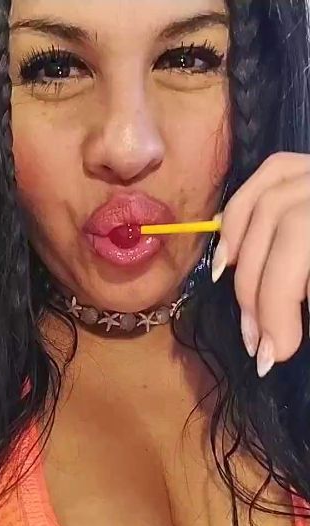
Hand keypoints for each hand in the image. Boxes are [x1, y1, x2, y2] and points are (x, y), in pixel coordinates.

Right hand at [211, 152, 309, 377]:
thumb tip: (284, 339)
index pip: (305, 243)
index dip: (280, 302)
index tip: (277, 354)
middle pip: (284, 224)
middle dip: (261, 295)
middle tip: (259, 346)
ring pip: (265, 204)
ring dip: (244, 268)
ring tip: (245, 315)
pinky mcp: (308, 165)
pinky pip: (262, 180)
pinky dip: (236, 220)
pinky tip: (229, 260)